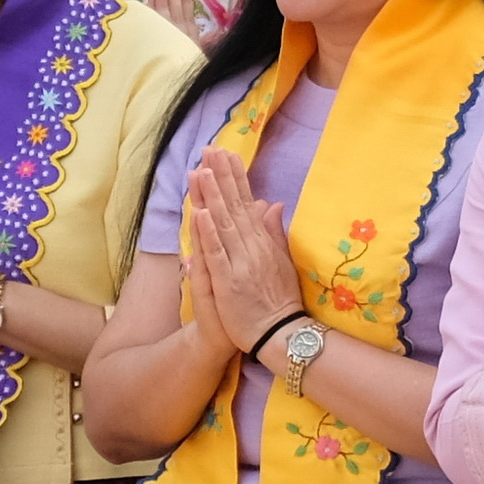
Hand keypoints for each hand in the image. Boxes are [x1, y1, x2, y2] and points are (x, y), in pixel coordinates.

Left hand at [181, 153, 306, 351]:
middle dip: (221, 177)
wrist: (280, 334)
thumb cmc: (280, 301)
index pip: (246, 204)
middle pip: (233, 207)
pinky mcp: (228, 282)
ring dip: (212, 197)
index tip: (227, 154)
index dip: (236, 178)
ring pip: (223, 224)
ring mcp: (240, 263)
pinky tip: (201, 213)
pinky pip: (217, 254)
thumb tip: (271, 202)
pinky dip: (209, 234)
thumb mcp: (282, 262)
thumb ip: (273, 232)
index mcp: (262, 242)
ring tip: (202, 170)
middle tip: (210, 149)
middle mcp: (252, 247)